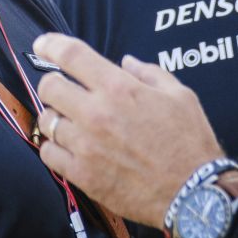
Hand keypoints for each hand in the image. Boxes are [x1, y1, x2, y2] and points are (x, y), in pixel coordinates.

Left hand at [33, 33, 224, 227]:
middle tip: (65, 92)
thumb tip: (127, 63)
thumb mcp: (180, 95)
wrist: (193, 193)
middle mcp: (96, 113)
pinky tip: (68, 147)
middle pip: (49, 87)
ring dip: (55, 118)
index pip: (71, 55)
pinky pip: (48, 153)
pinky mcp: (83, 175)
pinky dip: (54, 147)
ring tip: (71, 123)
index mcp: (119, 88)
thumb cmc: (189, 142)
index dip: (51, 45)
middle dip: (54, 84)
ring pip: (46, 121)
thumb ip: (149, 73)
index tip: (44, 45)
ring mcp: (86, 145)